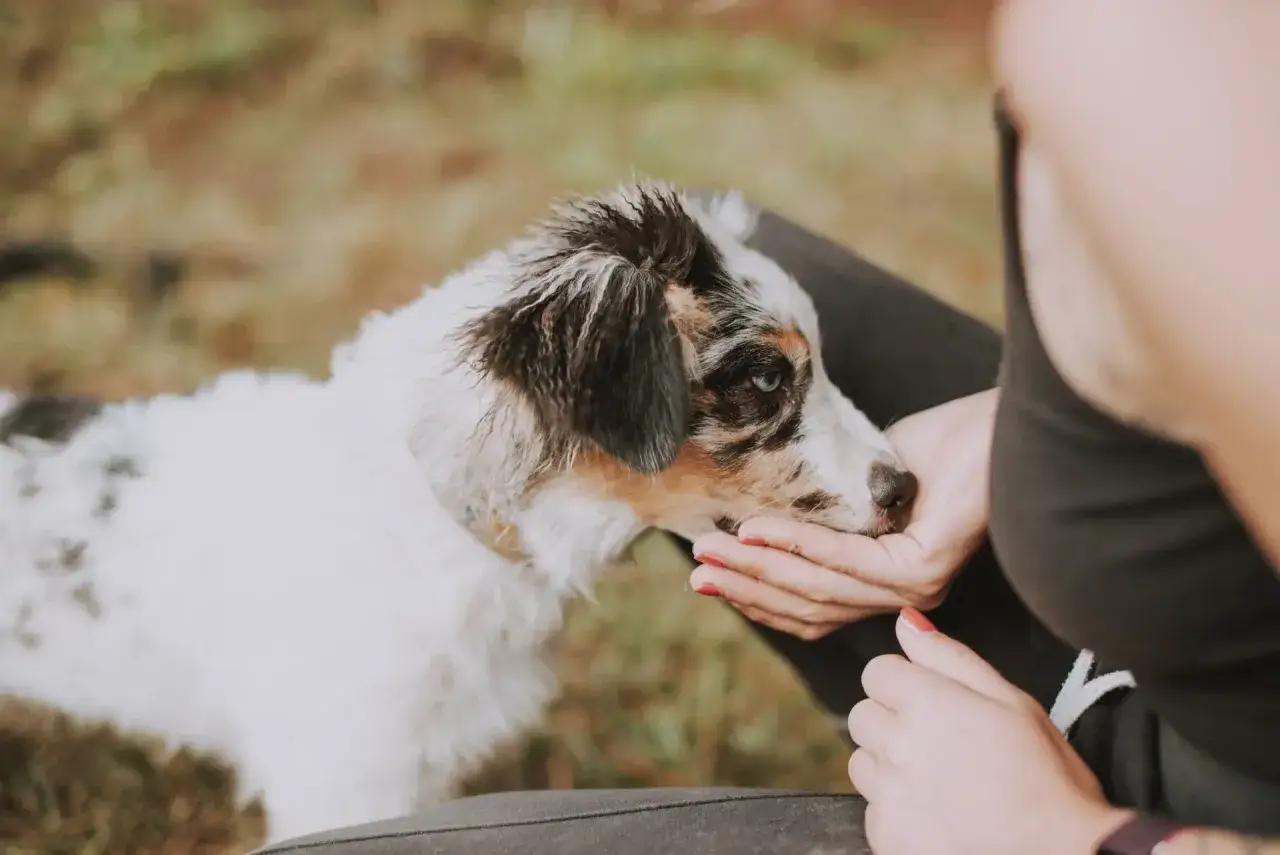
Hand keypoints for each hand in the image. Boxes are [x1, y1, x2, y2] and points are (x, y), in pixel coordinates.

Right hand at [688, 388, 997, 639]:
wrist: (1001, 423)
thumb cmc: (942, 445)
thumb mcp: (863, 486)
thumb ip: (822, 516)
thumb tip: (757, 519)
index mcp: (890, 583)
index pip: (814, 605)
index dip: (759, 595)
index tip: (712, 579)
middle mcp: (905, 598)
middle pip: (809, 605)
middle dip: (746, 589)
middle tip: (697, 576)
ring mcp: (916, 590)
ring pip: (819, 587)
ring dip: (757, 569)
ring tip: (712, 553)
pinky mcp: (924, 569)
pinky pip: (844, 560)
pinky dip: (793, 544)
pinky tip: (756, 530)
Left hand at [848, 608, 1131, 854]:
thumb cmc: (1047, 778)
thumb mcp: (1012, 701)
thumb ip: (950, 657)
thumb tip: (905, 621)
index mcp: (927, 703)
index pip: (876, 672)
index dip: (905, 684)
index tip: (933, 704)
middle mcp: (898, 746)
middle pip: (863, 715)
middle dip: (893, 722)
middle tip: (942, 746)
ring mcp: (889, 795)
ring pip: (862, 762)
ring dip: (889, 766)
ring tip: (941, 782)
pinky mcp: (886, 836)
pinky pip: (872, 809)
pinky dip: (898, 811)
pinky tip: (939, 816)